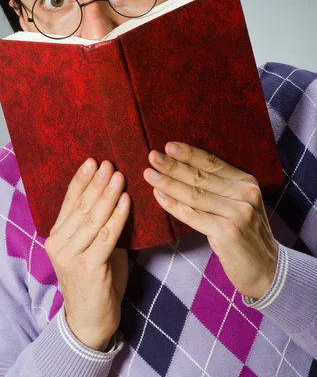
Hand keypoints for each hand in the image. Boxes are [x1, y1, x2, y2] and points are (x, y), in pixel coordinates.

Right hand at [45, 158, 130, 350]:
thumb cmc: (95, 279)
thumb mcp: (90, 247)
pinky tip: (126, 202)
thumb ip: (94, 225)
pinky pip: (106, 236)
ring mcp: (71, 256)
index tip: (92, 161)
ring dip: (108, 195)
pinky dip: (117, 217)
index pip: (69, 202)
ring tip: (119, 176)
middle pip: (81, 206)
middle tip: (109, 163)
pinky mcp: (88, 267)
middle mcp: (59, 244)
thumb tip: (112, 192)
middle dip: (97, 182)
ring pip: (93, 219)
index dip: (81, 180)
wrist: (89, 321)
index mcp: (56, 236)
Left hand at [144, 142, 277, 299]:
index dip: (190, 154)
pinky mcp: (228, 232)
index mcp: (247, 183)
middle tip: (152, 156)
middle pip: (201, 177)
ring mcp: (238, 213)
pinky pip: (193, 216)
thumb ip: (220, 188)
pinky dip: (173, 205)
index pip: (213, 163)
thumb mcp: (240, 205)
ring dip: (168, 183)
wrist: (268, 271)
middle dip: (173, 166)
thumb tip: (183, 169)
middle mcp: (245, 194)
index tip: (169, 146)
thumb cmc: (246, 236)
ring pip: (195, 195)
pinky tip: (159, 196)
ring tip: (149, 174)